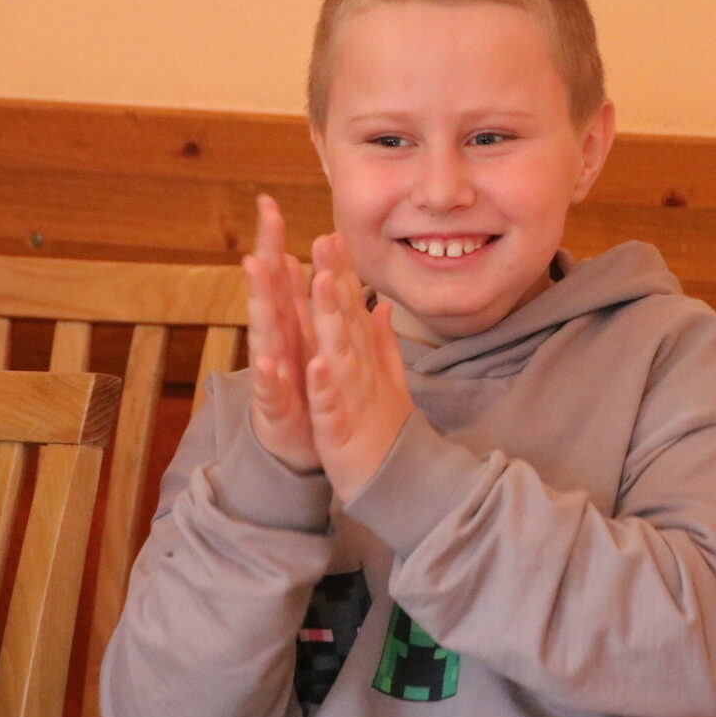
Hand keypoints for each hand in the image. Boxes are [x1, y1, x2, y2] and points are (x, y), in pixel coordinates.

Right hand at [242, 194, 318, 471]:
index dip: (275, 242)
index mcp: (290, 326)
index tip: (269, 203)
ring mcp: (271, 373)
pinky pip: (272, 390)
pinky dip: (273, 377)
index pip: (282, 278)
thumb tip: (303, 266)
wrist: (301, 449)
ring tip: (257, 270)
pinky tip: (271, 361)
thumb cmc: (306, 391)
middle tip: (262, 220)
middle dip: (265, 257)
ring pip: (265, 333)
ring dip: (262, 302)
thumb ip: (311, 306)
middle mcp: (276, 343)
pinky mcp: (274, 407)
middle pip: (267, 294)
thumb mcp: (312, 343)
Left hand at [305, 233, 413, 501]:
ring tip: (321, 281)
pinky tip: (318, 364)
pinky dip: (325, 386)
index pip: (351, 308)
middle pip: (345, 319)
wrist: (398, 482)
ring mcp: (352, 398)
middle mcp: (359, 370)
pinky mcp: (341, 430)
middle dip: (335, 278)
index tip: (330, 234)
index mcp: (363, 358)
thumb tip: (383, 305)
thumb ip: (383, 341)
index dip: (341, 271)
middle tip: (325, 239)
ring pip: (339, 351)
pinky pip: (331, 405)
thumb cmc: (386, 430)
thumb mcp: (386, 379)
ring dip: (331, 317)